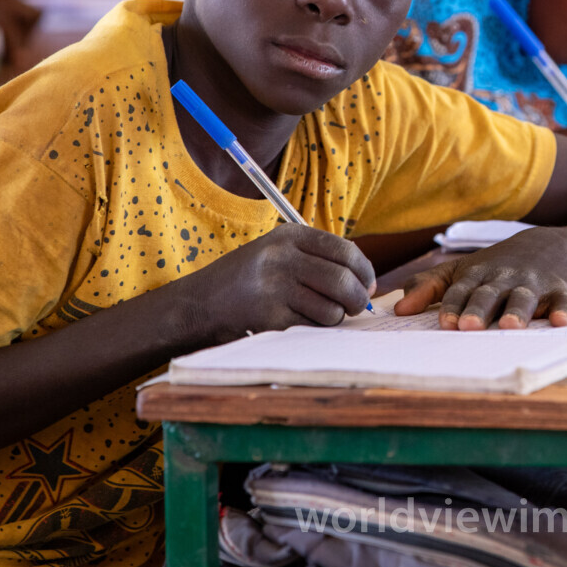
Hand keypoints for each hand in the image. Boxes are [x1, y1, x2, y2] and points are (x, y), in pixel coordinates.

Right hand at [188, 223, 375, 335]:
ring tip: (321, 315)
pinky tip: (298, 323)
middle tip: (357, 308)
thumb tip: (366, 280)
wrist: (198, 304)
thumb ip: (316, 258)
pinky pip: (311, 328)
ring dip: (335, 318)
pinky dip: (314, 330)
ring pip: (332, 309)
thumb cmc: (245, 279)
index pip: (345, 250)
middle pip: (343, 280)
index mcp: (289, 236)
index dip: (365, 271)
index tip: (369, 284)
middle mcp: (282, 258)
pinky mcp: (269, 318)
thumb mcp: (276, 252)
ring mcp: (275, 288)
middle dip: (359, 299)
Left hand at [394, 226, 566, 329]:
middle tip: (469, 326)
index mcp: (478, 274)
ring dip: (517, 311)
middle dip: (479, 308)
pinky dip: (563, 310)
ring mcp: (533, 282)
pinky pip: (563, 301)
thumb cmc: (499, 265)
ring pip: (524, 297)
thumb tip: (398, 310)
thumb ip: (430, 286)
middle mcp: (504, 277)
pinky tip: (561, 321)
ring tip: (510, 326)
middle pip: (490, 294)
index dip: (453, 305)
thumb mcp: (464, 270)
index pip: (461, 290)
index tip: (446, 323)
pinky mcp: (561, 289)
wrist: (553, 245)